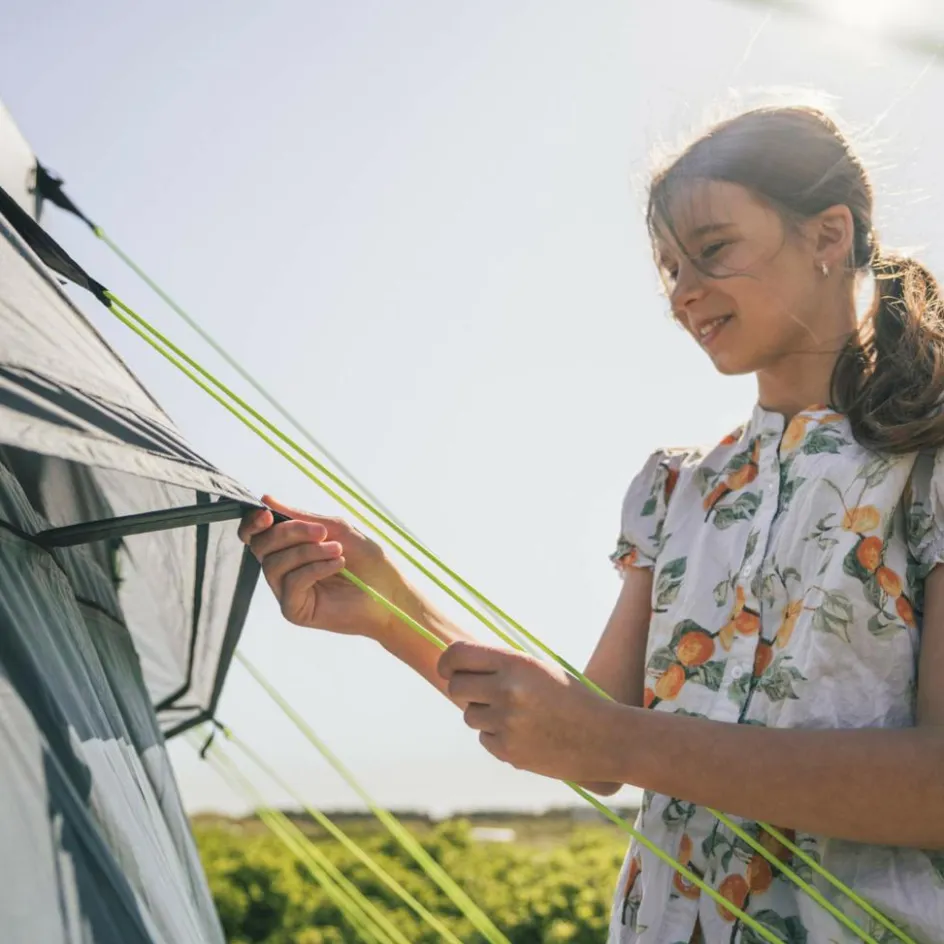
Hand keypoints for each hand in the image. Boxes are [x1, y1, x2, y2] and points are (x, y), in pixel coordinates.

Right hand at [238, 496, 405, 638]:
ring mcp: (287, 591)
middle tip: (322, 532)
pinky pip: (291, 583)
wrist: (390, 592)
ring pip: (275, 564)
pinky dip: (315, 568)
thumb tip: (266, 499)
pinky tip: (338, 564)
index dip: (253, 522)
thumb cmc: (367, 560)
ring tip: (338, 550)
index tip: (267, 513)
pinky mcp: (295, 610)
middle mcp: (283, 569)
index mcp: (289, 547)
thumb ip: (300, 517)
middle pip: (261, 545)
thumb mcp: (335, 528)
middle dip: (290, 532)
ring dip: (308, 551)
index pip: (256, 535)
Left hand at [437, 641, 621, 783]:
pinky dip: (497, 736)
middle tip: (480, 692)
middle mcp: (507, 691)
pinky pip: (485, 739)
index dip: (447, 662)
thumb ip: (501, 666)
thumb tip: (457, 667)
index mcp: (516, 663)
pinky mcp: (508, 751)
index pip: (458, 655)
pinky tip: (525, 733)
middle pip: (456, 687)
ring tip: (516, 714)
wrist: (604, 738)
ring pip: (470, 715)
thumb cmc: (570, 697)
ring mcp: (506, 723)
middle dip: (463, 688)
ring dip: (484, 714)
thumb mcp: (538, 670)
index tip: (447, 668)